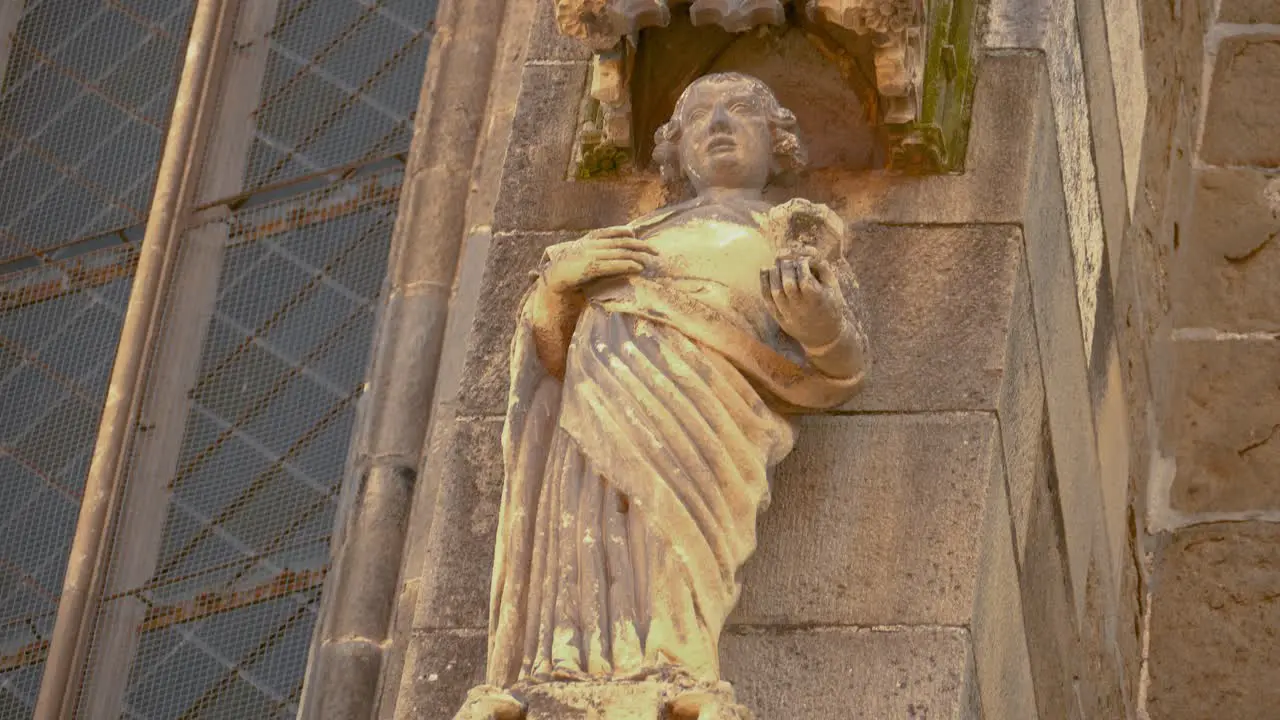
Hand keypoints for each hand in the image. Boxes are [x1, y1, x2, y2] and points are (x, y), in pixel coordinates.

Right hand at [541, 226, 655, 293]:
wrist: (551, 281)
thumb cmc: (565, 275)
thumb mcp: (578, 260)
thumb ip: (591, 256)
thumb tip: (607, 259)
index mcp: (585, 241)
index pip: (606, 232)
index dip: (621, 231)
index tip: (634, 232)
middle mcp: (589, 245)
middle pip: (619, 242)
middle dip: (639, 245)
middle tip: (655, 250)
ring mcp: (591, 254)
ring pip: (620, 252)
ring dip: (637, 255)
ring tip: (650, 260)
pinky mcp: (592, 267)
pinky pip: (614, 264)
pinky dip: (628, 265)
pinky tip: (638, 267)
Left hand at [761, 254, 847, 347]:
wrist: (824, 336)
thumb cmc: (831, 306)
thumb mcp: (833, 287)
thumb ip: (823, 268)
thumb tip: (808, 253)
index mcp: (818, 299)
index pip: (805, 278)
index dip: (802, 264)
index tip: (803, 260)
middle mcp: (801, 308)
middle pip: (788, 284)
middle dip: (786, 267)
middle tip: (788, 259)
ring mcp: (788, 314)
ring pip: (776, 291)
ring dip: (774, 273)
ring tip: (777, 262)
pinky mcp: (779, 318)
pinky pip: (767, 300)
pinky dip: (763, 283)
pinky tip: (764, 269)